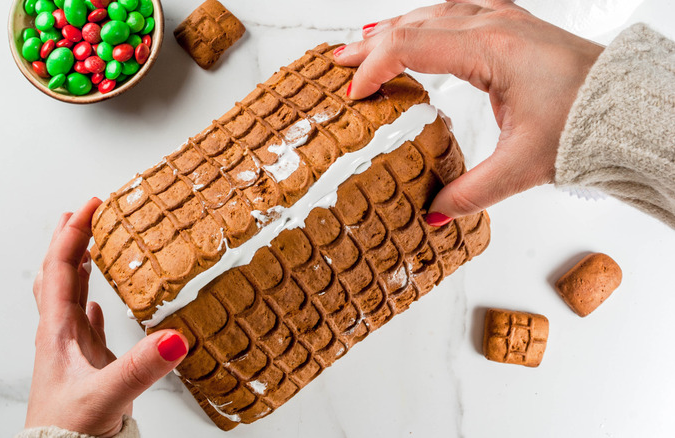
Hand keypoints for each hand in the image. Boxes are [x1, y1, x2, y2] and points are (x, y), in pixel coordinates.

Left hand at [26, 198, 187, 436]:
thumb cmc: (69, 432)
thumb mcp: (107, 395)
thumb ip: (141, 367)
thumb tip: (174, 336)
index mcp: (56, 332)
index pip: (59, 268)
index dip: (73, 233)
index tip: (90, 205)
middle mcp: (59, 336)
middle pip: (57, 275)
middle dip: (69, 240)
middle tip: (82, 213)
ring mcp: (70, 351)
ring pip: (69, 297)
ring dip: (76, 266)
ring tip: (88, 246)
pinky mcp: (84, 367)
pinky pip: (83, 325)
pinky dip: (89, 305)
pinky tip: (97, 304)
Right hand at [334, 0, 603, 222]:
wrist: (626, 104)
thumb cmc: (586, 123)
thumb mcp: (521, 167)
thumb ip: (470, 193)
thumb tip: (430, 216)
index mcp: (491, 49)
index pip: (412, 46)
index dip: (374, 68)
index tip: (352, 95)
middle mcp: (493, 25)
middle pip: (414, 23)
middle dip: (371, 45)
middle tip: (336, 65)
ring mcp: (502, 20)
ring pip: (432, 13)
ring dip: (394, 30)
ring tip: (361, 44)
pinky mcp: (510, 26)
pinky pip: (454, 12)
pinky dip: (423, 22)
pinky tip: (412, 28)